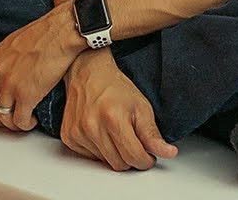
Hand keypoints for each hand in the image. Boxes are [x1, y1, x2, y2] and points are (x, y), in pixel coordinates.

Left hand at [0, 6, 80, 131]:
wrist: (60, 33)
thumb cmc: (43, 34)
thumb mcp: (13, 40)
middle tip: (7, 120)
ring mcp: (11, 86)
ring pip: (3, 116)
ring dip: (12, 124)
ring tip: (23, 121)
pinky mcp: (27, 96)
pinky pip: (20, 120)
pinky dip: (26, 124)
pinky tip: (33, 120)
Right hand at [60, 51, 177, 170]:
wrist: (88, 73)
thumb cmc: (115, 88)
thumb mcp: (142, 107)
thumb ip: (153, 135)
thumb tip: (168, 153)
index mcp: (113, 118)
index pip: (134, 157)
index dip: (146, 160)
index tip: (148, 155)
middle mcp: (91, 126)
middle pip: (119, 164)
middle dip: (130, 157)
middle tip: (133, 141)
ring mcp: (77, 132)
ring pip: (105, 162)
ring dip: (114, 153)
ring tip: (115, 132)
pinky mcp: (69, 136)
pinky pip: (90, 157)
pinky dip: (99, 150)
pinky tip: (101, 132)